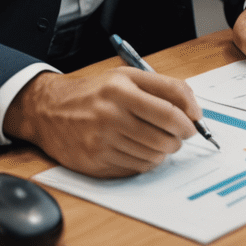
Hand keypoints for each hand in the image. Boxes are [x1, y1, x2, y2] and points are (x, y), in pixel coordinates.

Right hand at [3, 68, 198, 177]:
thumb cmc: (92, 92)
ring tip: (160, 141)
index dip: (189, 119)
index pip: (169, 110)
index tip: (195, 122)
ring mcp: (102, 143)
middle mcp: (111, 116)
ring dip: (163, 151)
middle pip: (163, 137)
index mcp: (120, 90)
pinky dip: (146, 162)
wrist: (49, 111)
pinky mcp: (96, 163)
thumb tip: (192, 106)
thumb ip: (162, 86)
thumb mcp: (125, 76)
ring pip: (152, 156)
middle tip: (179, 134)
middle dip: (179, 138)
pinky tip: (141, 150)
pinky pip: (134, 169)